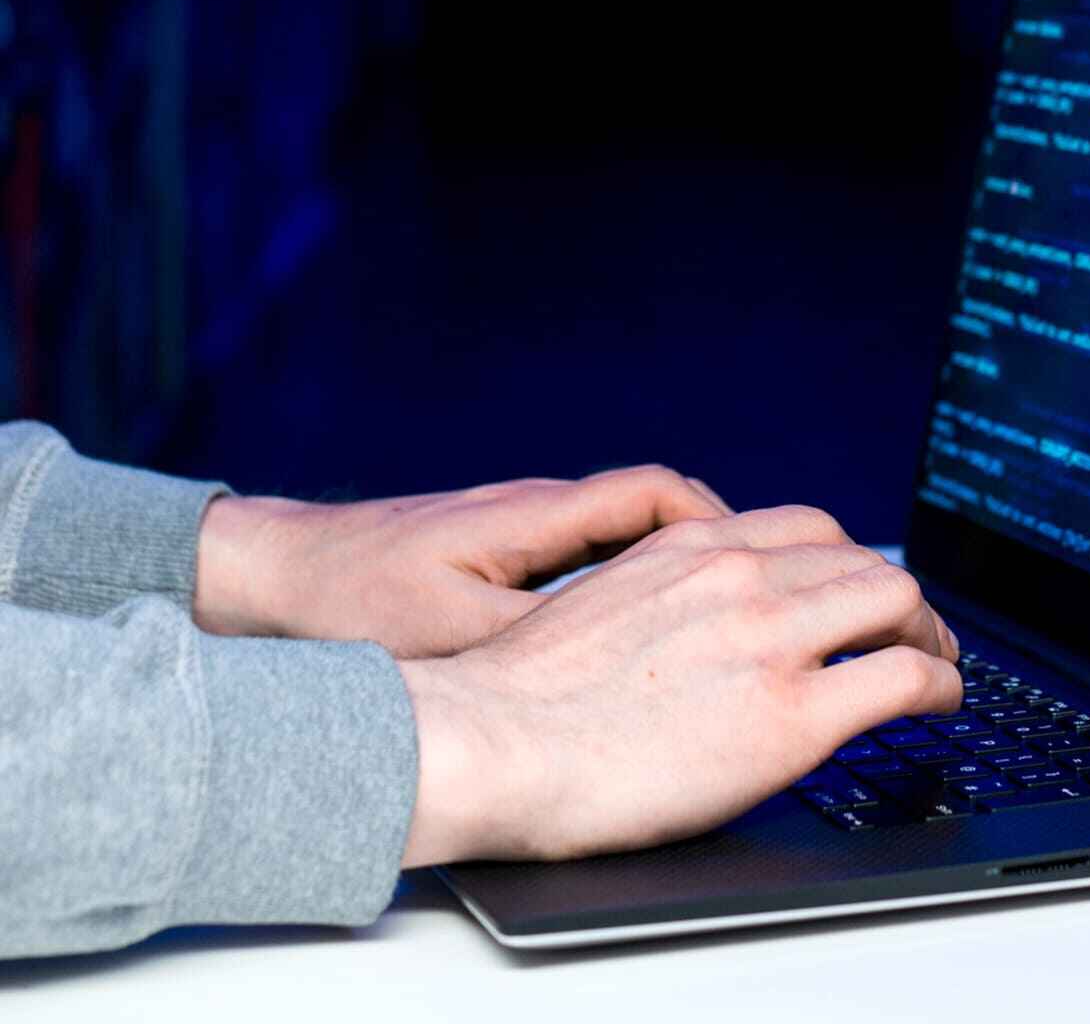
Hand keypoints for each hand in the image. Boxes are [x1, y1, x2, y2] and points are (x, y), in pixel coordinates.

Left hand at [195, 464, 730, 657]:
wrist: (276, 574)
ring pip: (616, 539)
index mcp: (535, 515)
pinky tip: (620, 645)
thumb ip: (532, 636)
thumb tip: (611, 659)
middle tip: (750, 597)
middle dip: (709, 546)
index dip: (715, 521)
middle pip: (650, 510)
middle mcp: (534, 512)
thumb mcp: (447, 629)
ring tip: (705, 626)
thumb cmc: (351, 597)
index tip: (752, 562)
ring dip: (664, 571)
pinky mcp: (491, 559)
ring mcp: (514, 533)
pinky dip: (616, 590)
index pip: (655, 491)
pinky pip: (579, 562)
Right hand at [398, 504, 962, 864]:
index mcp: (690, 550)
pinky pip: (902, 678)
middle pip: (861, 561)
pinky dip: (940, 683)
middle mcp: (740, 576)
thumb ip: (659, 601)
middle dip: (899, 599)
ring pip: (896, 603)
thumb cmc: (521, 700)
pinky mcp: (792, 715)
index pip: (805, 529)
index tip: (859, 593)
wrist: (494, 740)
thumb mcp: (599, 607)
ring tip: (939, 665)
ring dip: (931, 634)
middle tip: (916, 634)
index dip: (848, 562)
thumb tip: (686, 632)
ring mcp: (771, 639)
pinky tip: (943, 702)